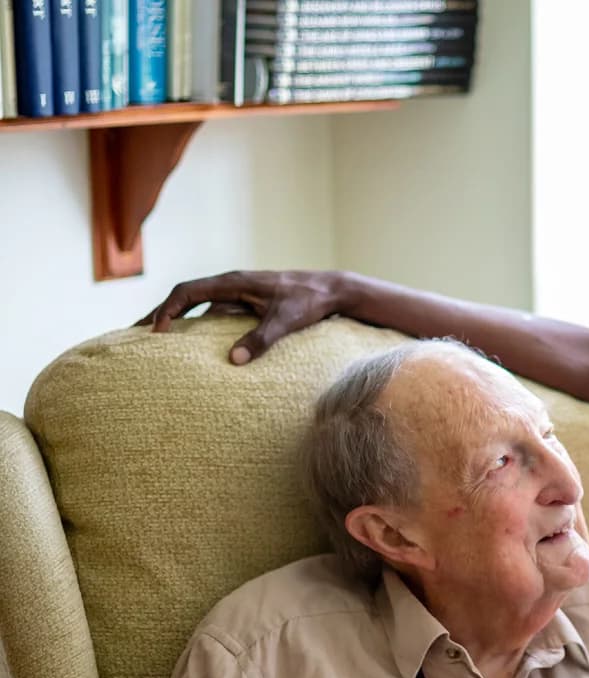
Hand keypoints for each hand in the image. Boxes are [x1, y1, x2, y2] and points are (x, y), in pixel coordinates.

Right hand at [137, 269, 348, 364]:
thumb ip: (261, 339)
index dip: (167, 310)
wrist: (332, 290)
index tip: (156, 332)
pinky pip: (213, 313)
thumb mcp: (285, 320)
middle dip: (160, 313)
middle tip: (134, 334)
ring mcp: (238, 293)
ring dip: (176, 319)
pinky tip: (190, 342)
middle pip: (184, 297)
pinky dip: (196, 324)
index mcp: (233, 282)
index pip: (187, 292)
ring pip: (197, 305)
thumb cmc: (309, 301)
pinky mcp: (247, 303)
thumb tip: (234, 361)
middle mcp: (231, 284)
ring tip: (154, 339)